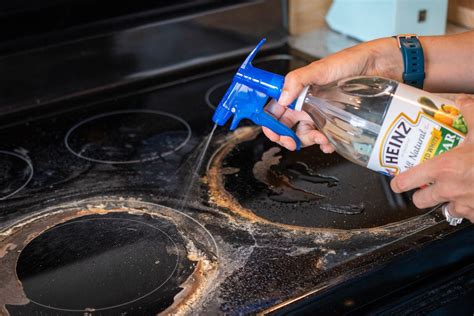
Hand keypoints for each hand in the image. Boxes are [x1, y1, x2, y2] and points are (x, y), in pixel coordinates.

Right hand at [263, 37, 402, 150]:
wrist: (381, 65)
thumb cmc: (350, 62)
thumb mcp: (319, 69)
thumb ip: (297, 81)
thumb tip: (282, 98)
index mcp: (298, 91)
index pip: (276, 109)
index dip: (271, 122)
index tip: (273, 132)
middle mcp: (307, 104)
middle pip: (288, 127)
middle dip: (286, 137)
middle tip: (290, 142)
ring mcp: (322, 114)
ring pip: (306, 135)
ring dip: (309, 141)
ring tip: (320, 138)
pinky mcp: (337, 122)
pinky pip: (326, 139)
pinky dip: (326, 145)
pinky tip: (330, 143)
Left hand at [391, 95, 473, 222]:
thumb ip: (470, 114)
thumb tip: (463, 101)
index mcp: (443, 169)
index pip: (406, 181)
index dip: (398, 183)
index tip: (396, 181)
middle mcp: (449, 189)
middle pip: (419, 201)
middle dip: (420, 194)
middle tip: (427, 185)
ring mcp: (465, 205)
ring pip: (444, 210)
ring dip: (446, 202)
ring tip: (454, 191)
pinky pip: (468, 215)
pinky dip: (469, 209)